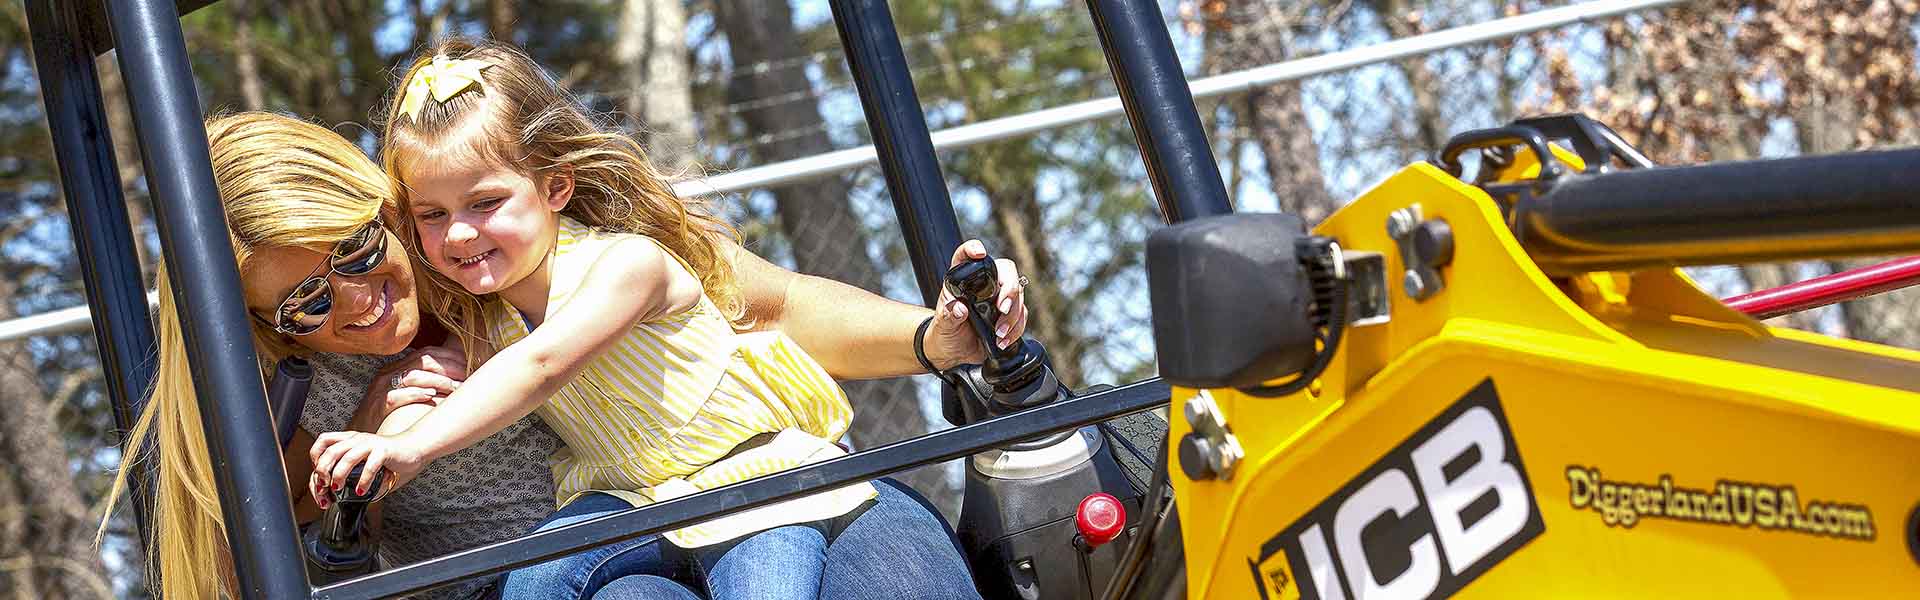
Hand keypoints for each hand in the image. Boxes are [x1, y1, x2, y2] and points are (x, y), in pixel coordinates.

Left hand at [309, 430, 427, 502]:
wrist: (413, 447)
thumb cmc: (387, 456)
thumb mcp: (363, 458)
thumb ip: (348, 468)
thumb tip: (330, 490)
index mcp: (350, 438)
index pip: (323, 442)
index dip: (315, 458)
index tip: (319, 475)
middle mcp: (357, 438)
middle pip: (330, 451)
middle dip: (323, 471)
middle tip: (324, 486)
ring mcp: (371, 444)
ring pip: (347, 458)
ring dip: (338, 476)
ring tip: (338, 490)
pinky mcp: (384, 451)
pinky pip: (370, 466)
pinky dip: (363, 481)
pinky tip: (361, 491)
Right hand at [352, 344, 466, 431]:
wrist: (362, 438)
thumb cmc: (388, 417)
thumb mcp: (405, 394)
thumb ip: (424, 384)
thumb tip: (454, 380)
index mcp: (396, 368)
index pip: (427, 353)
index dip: (450, 357)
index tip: (469, 364)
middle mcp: (388, 374)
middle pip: (423, 361)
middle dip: (449, 366)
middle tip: (467, 376)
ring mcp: (381, 389)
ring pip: (413, 376)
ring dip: (438, 380)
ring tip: (455, 387)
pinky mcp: (377, 405)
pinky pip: (397, 396)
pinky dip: (416, 394)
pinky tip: (431, 396)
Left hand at [924, 240, 1028, 368]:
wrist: (953, 351)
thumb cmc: (944, 332)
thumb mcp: (942, 325)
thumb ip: (948, 317)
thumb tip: (959, 309)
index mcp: (962, 279)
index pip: (965, 256)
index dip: (972, 249)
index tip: (979, 253)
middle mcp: (983, 283)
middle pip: (1006, 272)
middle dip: (1010, 290)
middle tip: (1002, 309)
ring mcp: (999, 297)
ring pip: (1019, 296)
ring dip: (1013, 316)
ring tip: (999, 334)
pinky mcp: (1009, 314)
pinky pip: (1022, 315)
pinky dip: (1016, 328)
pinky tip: (1003, 340)